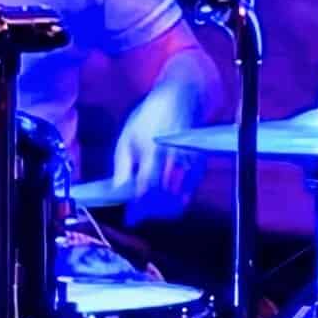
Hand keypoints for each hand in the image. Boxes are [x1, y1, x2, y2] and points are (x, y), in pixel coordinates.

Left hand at [111, 82, 204, 222]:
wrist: (181, 100)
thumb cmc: (149, 118)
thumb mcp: (127, 138)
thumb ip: (122, 167)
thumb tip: (118, 192)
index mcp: (152, 151)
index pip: (146, 187)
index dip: (139, 207)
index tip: (131, 218)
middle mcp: (174, 159)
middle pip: (164, 199)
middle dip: (150, 211)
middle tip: (137, 213)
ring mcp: (190, 164)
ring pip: (178, 200)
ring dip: (162, 209)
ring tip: (148, 207)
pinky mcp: (199, 167)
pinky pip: (188, 194)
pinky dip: (175, 202)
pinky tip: (163, 198)